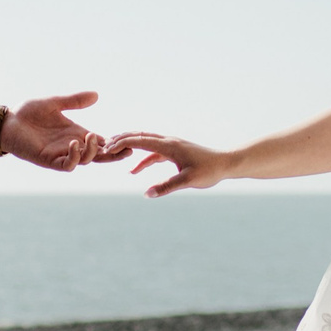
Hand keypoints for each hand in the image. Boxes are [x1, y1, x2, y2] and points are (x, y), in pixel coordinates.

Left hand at [0, 92, 124, 170]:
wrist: (7, 121)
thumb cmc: (28, 112)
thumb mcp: (55, 103)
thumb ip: (74, 101)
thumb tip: (96, 95)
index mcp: (76, 133)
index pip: (101, 142)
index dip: (115, 143)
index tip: (129, 139)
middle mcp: (71, 145)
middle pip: (98, 155)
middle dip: (113, 154)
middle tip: (125, 148)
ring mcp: (61, 154)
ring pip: (85, 160)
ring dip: (92, 151)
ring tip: (91, 137)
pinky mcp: (49, 160)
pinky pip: (66, 164)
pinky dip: (73, 156)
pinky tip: (74, 143)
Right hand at [106, 133, 235, 197]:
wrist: (226, 163)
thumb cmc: (209, 171)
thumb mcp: (188, 181)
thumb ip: (166, 187)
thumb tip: (146, 194)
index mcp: (169, 146)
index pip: (140, 141)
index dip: (122, 143)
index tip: (107, 149)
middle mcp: (169, 141)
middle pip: (140, 136)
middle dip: (121, 140)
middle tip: (103, 146)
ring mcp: (172, 145)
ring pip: (146, 142)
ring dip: (130, 146)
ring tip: (114, 153)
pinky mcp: (175, 151)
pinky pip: (154, 151)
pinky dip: (142, 158)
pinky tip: (135, 170)